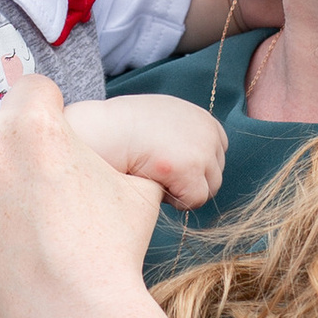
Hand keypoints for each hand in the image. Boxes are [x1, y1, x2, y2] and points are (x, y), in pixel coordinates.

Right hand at [71, 95, 227, 210]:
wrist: (102, 130)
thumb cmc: (119, 128)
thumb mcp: (159, 119)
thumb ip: (181, 134)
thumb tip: (189, 159)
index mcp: (202, 117)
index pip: (216, 152)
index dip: (192, 165)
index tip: (166, 166)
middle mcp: (208, 130)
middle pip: (215, 173)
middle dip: (188, 180)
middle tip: (156, 174)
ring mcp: (203, 149)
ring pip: (208, 189)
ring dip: (181, 191)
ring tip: (152, 177)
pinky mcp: (192, 168)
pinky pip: (194, 200)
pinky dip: (174, 199)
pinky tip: (151, 182)